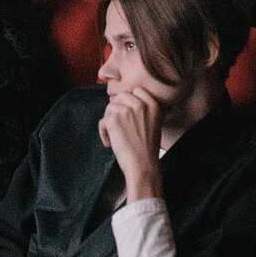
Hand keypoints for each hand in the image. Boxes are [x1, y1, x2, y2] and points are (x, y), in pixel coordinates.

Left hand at [98, 84, 162, 199]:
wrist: (143, 166)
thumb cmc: (147, 149)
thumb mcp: (153, 123)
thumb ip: (142, 110)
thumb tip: (123, 103)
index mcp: (153, 104)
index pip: (136, 90)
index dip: (129, 102)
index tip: (127, 115)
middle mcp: (140, 104)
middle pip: (120, 96)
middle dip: (117, 110)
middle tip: (119, 126)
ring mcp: (126, 110)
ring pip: (110, 108)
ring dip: (109, 122)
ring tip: (116, 137)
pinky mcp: (113, 119)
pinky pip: (102, 121)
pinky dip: (103, 133)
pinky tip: (111, 143)